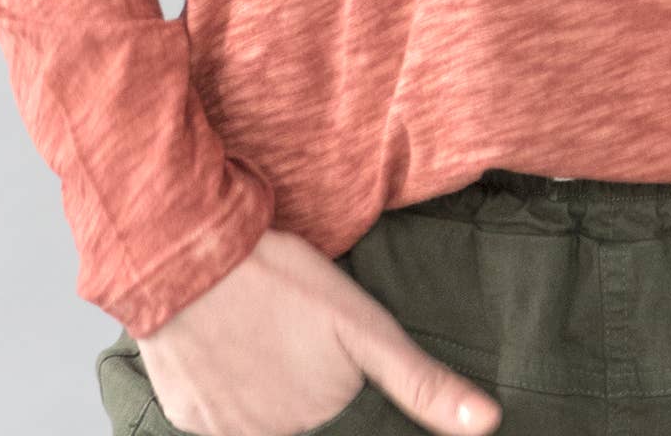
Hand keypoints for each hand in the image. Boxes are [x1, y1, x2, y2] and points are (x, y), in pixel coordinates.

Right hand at [134, 223, 502, 435]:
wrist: (191, 253)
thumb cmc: (281, 281)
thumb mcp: (363, 324)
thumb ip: (419, 381)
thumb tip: (487, 424)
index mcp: (311, 427)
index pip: (338, 430)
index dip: (339, 411)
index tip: (329, 378)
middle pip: (299, 425)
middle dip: (304, 397)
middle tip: (296, 346)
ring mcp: (217, 432)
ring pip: (256, 421)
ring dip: (265, 395)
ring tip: (268, 340)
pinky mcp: (182, 413)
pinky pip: (213, 413)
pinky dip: (225, 389)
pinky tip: (232, 346)